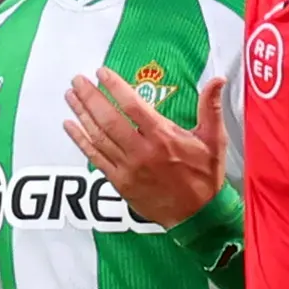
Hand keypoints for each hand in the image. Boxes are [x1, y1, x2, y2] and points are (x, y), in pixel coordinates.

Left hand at [64, 71, 224, 228]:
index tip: (102, 73)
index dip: (115, 87)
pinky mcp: (120, 182)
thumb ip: (210, 108)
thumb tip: (218, 80)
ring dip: (82, 114)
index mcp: (163, 137)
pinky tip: (70, 126)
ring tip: (70, 96)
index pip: (133, 105)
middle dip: (90, 97)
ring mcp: (128, 168)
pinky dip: (81, 141)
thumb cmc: (206, 177)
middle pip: (108, 119)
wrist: (198, 215)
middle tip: (77, 80)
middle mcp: (142, 151)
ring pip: (98, 137)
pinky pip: (96, 158)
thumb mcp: (214, 140)